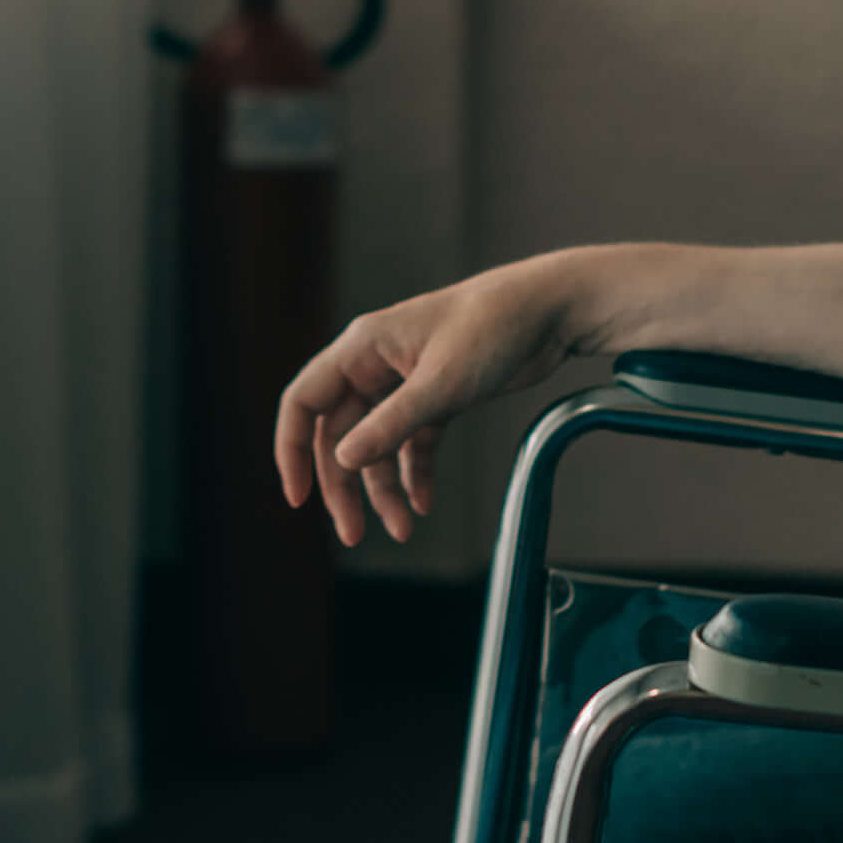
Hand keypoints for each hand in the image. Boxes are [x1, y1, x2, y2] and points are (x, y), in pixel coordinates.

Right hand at [272, 263, 580, 545]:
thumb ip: (391, 424)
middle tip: (354, 533)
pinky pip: (413, 444)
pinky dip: (416, 474)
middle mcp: (376, 365)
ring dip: (384, 489)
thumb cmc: (494, 327)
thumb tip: (342, 461)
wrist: (551, 310)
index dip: (292, 449)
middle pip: (339, 435)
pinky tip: (424, 502)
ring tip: (403, 528)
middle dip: (345, 486)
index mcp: (362, 348)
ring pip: (378, 445)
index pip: (304, 401)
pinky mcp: (438, 395)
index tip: (298, 498)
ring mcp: (406, 382)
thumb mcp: (441, 383)